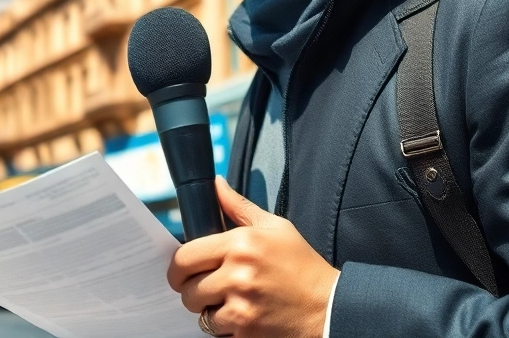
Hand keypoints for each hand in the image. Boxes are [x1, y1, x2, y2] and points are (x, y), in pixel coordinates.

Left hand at [167, 177, 338, 337]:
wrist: (329, 307)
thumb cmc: (303, 266)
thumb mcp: (275, 227)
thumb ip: (238, 206)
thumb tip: (216, 184)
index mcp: (241, 243)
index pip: (184, 257)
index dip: (178, 268)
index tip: (183, 272)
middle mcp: (238, 273)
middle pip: (186, 287)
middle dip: (191, 289)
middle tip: (205, 288)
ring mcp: (241, 304)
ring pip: (199, 311)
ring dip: (208, 309)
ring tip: (229, 301)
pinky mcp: (246, 329)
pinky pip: (215, 329)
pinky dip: (224, 326)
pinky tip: (242, 315)